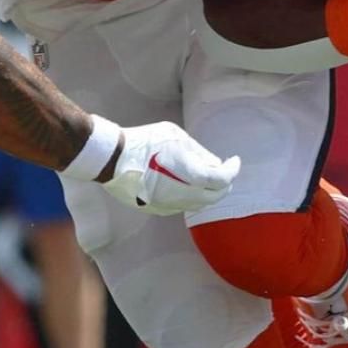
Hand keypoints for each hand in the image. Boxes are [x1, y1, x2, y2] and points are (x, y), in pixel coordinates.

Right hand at [99, 121, 240, 214]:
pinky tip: (186, 184)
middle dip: (224, 184)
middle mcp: (184, 195)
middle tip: (224, 171)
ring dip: (208, 191)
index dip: (233, 170)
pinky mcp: (157, 209)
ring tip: (206, 175)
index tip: (235, 161)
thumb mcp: (177, 137)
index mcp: (192, 175)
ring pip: (199, 204)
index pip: (223, 179)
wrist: (113, 158)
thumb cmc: (146, 141)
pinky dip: (191, 196)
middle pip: (215, 197)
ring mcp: (170, 205)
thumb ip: (199, 153)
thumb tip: (215, 164)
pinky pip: (182, 205)